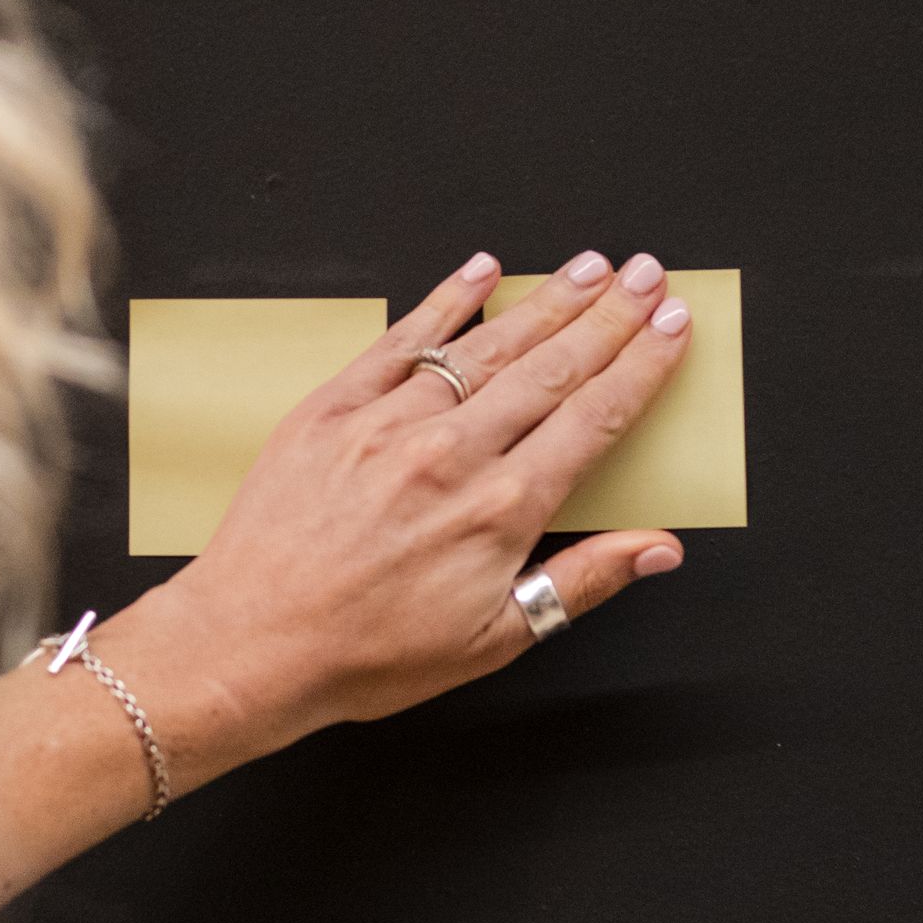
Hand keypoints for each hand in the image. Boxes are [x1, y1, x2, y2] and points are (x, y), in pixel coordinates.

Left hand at [107, 249, 691, 789]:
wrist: (249, 645)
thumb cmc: (364, 655)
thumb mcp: (493, 640)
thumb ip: (581, 580)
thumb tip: (658, 548)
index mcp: (500, 510)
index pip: (592, 419)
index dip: (641, 366)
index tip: (673, 327)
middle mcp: (451, 453)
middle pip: (551, 369)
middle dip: (609, 316)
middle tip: (650, 276)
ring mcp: (389, 423)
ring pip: (486, 347)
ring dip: (545, 301)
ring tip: (590, 266)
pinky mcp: (333, 410)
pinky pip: (400, 342)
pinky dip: (443, 303)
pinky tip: (480, 272)